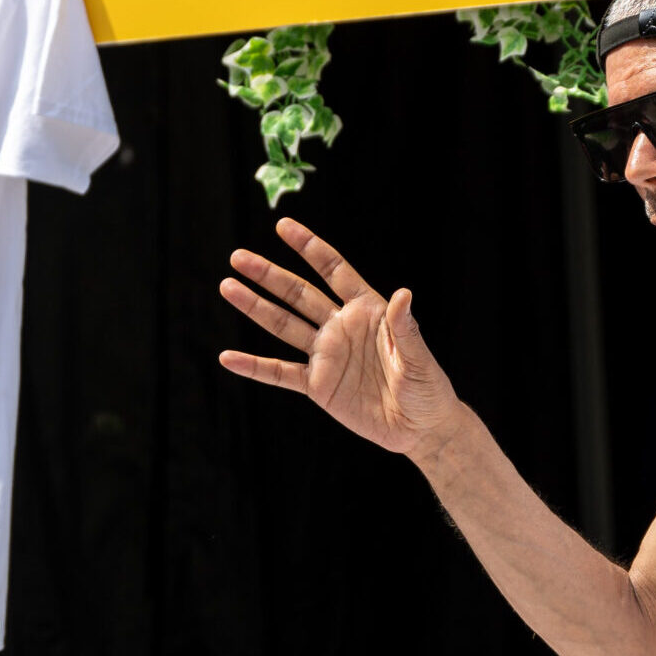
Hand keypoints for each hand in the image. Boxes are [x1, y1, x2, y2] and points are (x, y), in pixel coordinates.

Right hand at [218, 216, 462, 461]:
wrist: (420, 428)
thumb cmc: (428, 388)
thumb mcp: (419, 358)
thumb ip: (405, 328)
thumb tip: (403, 294)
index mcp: (367, 310)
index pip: (333, 271)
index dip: (309, 248)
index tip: (283, 227)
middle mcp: (340, 327)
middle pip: (298, 294)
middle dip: (269, 275)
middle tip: (238, 257)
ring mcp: (326, 355)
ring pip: (283, 325)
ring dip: (255, 307)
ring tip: (228, 286)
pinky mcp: (317, 386)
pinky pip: (280, 373)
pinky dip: (254, 366)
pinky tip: (228, 357)